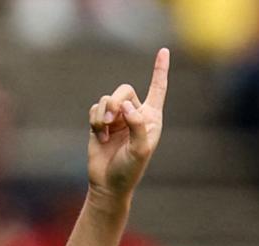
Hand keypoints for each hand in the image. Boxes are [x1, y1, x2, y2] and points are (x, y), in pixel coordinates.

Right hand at [87, 48, 169, 199]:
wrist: (108, 182)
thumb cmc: (130, 168)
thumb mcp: (140, 150)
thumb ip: (137, 125)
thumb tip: (127, 106)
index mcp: (152, 118)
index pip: (158, 89)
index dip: (160, 70)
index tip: (164, 50)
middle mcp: (136, 114)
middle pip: (124, 90)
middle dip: (116, 102)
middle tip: (113, 120)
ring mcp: (118, 117)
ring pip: (107, 99)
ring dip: (104, 114)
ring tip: (106, 132)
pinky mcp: (101, 121)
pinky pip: (95, 108)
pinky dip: (95, 121)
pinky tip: (100, 136)